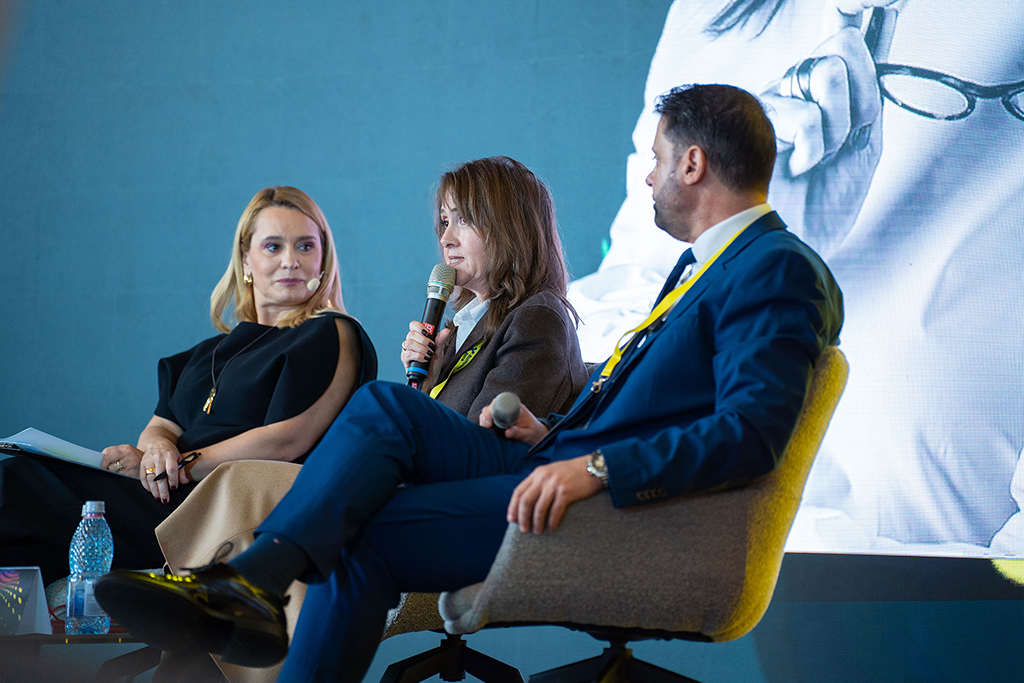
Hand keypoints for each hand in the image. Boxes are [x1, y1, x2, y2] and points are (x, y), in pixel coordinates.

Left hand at [100, 444, 143, 477]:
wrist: (150, 462)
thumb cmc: (133, 458)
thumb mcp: (125, 452)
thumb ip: (113, 454)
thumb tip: (99, 462)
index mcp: (125, 448)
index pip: (107, 454)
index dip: (102, 461)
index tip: (101, 465)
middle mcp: (130, 456)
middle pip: (109, 464)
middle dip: (107, 467)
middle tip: (109, 468)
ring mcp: (132, 465)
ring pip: (114, 471)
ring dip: (114, 472)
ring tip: (121, 470)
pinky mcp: (133, 474)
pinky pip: (120, 477)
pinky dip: (120, 476)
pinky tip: (125, 473)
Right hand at [138, 437, 185, 502]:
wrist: (156, 442)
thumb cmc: (170, 452)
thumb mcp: (179, 458)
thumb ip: (182, 471)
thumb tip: (185, 482)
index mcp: (169, 455)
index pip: (171, 469)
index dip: (173, 480)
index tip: (174, 489)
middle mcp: (158, 458)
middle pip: (160, 476)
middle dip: (163, 490)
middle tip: (165, 500)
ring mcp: (148, 461)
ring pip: (151, 478)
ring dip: (154, 490)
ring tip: (158, 499)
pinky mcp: (142, 464)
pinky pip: (143, 477)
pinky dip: (147, 486)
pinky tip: (151, 492)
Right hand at [400, 322, 449, 373]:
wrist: (430, 379)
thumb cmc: (433, 365)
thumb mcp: (439, 351)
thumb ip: (441, 340)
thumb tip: (446, 331)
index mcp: (418, 338)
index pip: (413, 325)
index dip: (419, 326)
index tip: (427, 332)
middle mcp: (411, 343)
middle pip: (411, 333)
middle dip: (424, 340)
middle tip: (431, 347)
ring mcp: (407, 350)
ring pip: (409, 342)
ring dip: (422, 348)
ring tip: (428, 354)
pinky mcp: (405, 359)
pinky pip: (408, 353)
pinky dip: (419, 356)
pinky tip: (424, 359)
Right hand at [479, 401, 548, 444]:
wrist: (536, 433)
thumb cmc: (533, 432)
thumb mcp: (528, 434)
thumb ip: (518, 433)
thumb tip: (507, 432)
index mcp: (516, 407)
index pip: (501, 403)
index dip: (493, 410)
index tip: (490, 422)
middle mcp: (507, 408)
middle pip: (491, 407)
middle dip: (486, 416)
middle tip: (487, 427)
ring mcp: (502, 413)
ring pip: (487, 413)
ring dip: (484, 421)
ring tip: (486, 430)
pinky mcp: (498, 419)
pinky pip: (488, 419)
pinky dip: (485, 424)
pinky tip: (487, 431)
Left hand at [507, 456, 602, 533]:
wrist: (592, 468)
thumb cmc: (571, 473)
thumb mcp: (551, 472)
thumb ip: (538, 482)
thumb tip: (526, 502)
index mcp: (537, 473)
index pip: (518, 491)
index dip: (512, 507)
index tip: (511, 520)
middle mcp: (543, 478)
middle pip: (526, 501)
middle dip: (522, 518)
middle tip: (523, 530)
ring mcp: (554, 484)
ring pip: (539, 508)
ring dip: (536, 523)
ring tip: (537, 532)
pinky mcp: (566, 492)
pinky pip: (555, 511)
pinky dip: (551, 522)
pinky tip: (552, 529)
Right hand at [760, 13, 889, 256]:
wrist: (796, 241)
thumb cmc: (826, 200)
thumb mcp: (864, 144)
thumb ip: (867, 95)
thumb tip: (862, 34)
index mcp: (833, 89)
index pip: (851, 34)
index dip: (860, 10)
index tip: (888, 3)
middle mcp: (802, 85)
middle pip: (843, 43)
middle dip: (859, 96)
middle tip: (848, 138)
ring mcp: (778, 97)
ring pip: (827, 72)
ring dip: (837, 126)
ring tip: (820, 158)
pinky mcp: (755, 118)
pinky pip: (804, 111)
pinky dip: (814, 145)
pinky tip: (800, 166)